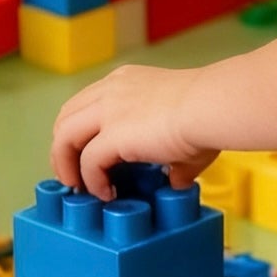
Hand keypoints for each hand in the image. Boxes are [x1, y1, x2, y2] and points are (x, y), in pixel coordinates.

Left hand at [53, 62, 217, 202]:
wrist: (213, 108)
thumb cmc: (209, 115)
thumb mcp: (184, 129)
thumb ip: (174, 156)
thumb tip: (178, 180)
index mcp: (125, 82)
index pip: (85, 104)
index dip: (78, 132)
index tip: (83, 156)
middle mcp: (111, 90)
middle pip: (65, 118)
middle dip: (63, 149)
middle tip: (73, 176)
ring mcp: (108, 110)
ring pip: (64, 138)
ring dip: (66, 165)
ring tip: (79, 189)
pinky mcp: (112, 135)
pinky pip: (88, 162)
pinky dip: (92, 181)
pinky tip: (107, 193)